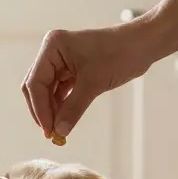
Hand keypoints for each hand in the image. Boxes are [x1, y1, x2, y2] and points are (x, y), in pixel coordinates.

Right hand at [21, 25, 151, 139]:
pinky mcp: (71, 69)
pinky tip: (65, 120)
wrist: (142, 45)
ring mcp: (61, 61)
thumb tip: (59, 132)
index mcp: (53, 47)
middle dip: (43, 110)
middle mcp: (53, 52)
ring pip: (47, 91)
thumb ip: (73, 108)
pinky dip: (61, 106)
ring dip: (52, 110)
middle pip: (36, 87)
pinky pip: (59, 91)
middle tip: (51, 133)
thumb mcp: (94, 83)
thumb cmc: (119, 54)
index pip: (35, 83)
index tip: (48, 131)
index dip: (40, 109)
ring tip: (59, 130)